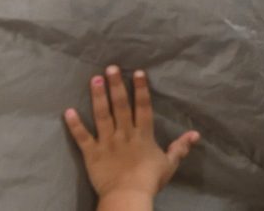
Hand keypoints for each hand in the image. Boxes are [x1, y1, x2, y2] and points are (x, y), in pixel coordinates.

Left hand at [64, 66, 199, 206]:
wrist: (128, 196)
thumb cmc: (150, 180)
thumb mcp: (169, 163)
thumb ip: (180, 147)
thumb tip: (196, 134)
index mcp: (143, 135)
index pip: (143, 107)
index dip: (141, 89)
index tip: (138, 72)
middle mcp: (125, 133)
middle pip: (121, 105)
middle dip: (116, 85)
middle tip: (111, 67)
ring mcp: (107, 142)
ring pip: (102, 115)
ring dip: (98, 97)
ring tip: (94, 79)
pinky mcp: (92, 154)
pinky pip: (82, 137)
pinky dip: (75, 125)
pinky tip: (68, 111)